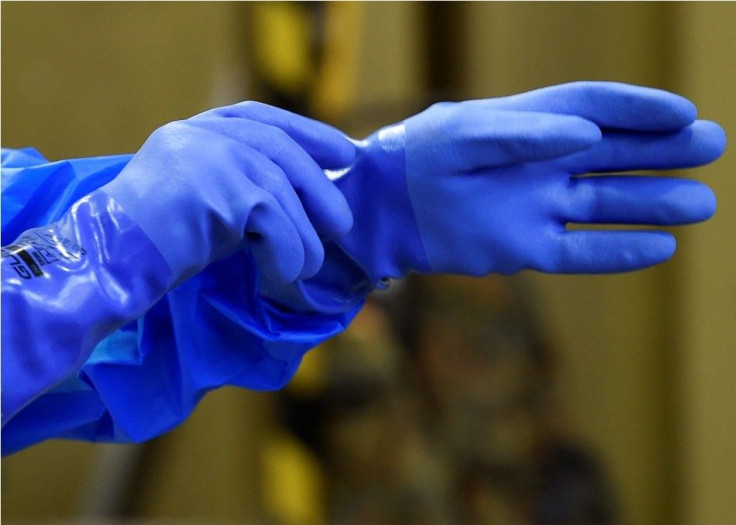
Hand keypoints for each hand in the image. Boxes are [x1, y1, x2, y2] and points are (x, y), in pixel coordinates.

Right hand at [101, 101, 354, 285]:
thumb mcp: (209, 204)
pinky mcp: (213, 190)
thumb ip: (246, 189)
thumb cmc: (158, 245)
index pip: (262, 118)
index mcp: (197, 131)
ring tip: (310, 266)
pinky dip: (287, 252)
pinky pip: (271, 220)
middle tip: (342, 222)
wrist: (107, 266)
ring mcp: (205, 157)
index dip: (309, 133)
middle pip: (278, 150)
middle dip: (319, 188)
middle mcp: (200, 134)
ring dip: (304, 236)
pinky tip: (285, 273)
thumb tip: (310, 199)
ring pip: (278, 191)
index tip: (344, 153)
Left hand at [331, 81, 724, 280]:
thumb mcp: (460, 137)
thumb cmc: (415, 161)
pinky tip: (660, 248)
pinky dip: (617, 252)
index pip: (595, 108)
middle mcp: (541, 165)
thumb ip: (519, 134)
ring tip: (701, 202)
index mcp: (527, 125)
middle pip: (613, 154)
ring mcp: (536, 207)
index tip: (682, 111)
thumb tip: (584, 133)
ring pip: (606, 204)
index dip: (638, 108)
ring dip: (652, 203)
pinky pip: (579, 252)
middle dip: (661, 151)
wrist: (381, 212)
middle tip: (712, 145)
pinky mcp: (525, 247)